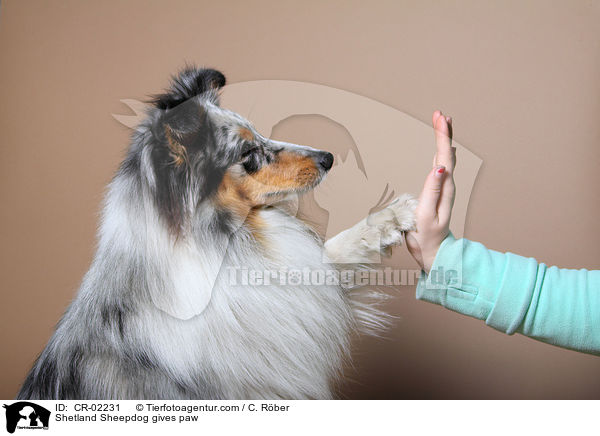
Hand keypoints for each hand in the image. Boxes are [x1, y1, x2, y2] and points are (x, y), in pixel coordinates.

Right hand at [406, 110, 455, 273]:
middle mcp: (446, 186)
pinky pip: (441, 168)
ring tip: (442, 124)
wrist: (434, 252)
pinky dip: (441, 154)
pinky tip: (441, 150)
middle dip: (444, 132)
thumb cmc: (427, 237)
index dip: (442, 136)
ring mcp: (443, 189)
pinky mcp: (437, 193)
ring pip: (445, 159)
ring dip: (443, 140)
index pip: (445, 156)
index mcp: (444, 188)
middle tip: (440, 113)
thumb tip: (440, 167)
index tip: (440, 117)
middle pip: (447, 153)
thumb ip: (432, 191)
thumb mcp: (426, 215)